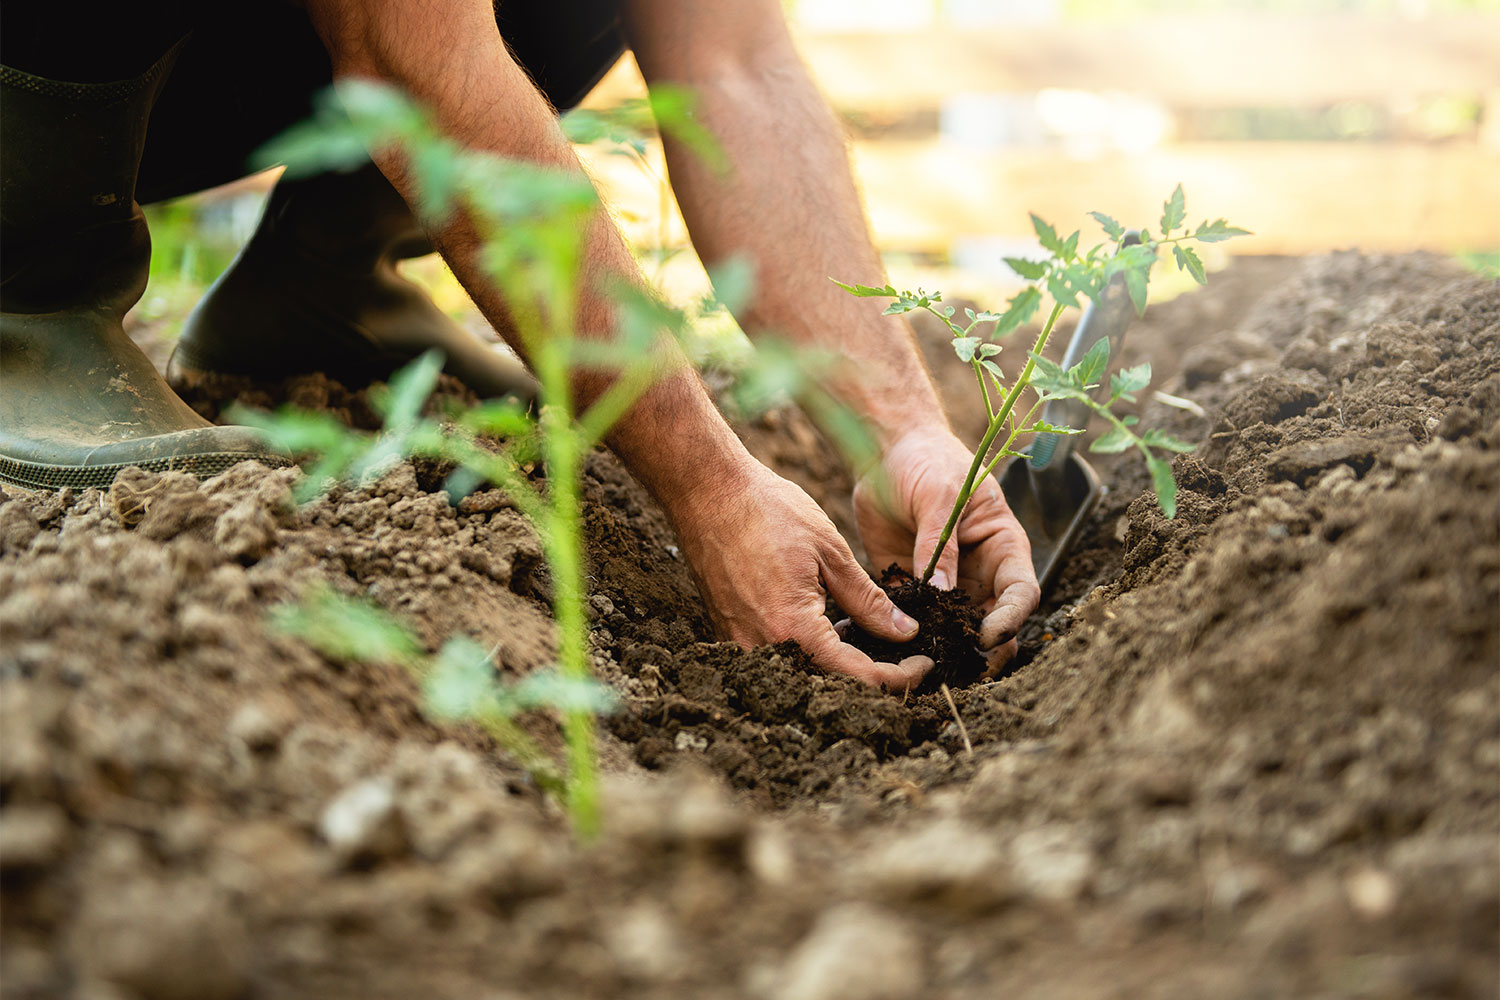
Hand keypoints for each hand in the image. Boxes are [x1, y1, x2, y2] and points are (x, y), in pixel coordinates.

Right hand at [672, 458, 934, 690]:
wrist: (707, 492)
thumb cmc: (768, 511)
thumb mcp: (831, 552)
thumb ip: (869, 601)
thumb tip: (905, 633)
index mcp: (793, 629)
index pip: (859, 677)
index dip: (900, 677)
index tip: (926, 663)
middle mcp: (763, 648)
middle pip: (830, 684)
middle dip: (874, 675)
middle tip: (905, 654)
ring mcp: (740, 643)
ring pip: (804, 673)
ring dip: (841, 663)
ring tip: (867, 632)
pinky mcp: (730, 632)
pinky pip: (779, 656)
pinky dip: (811, 648)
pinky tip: (829, 621)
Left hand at [853, 426, 1040, 672]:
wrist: (887, 451)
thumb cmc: (927, 461)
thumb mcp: (939, 495)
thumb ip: (939, 543)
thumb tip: (941, 594)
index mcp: (1002, 547)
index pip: (1021, 592)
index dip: (1011, 619)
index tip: (987, 637)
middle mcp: (980, 573)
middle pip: (994, 623)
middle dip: (984, 650)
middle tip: (961, 670)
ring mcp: (948, 585)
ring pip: (957, 631)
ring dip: (946, 650)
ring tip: (927, 669)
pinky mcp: (913, 588)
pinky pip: (916, 621)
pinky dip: (908, 637)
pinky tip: (892, 652)